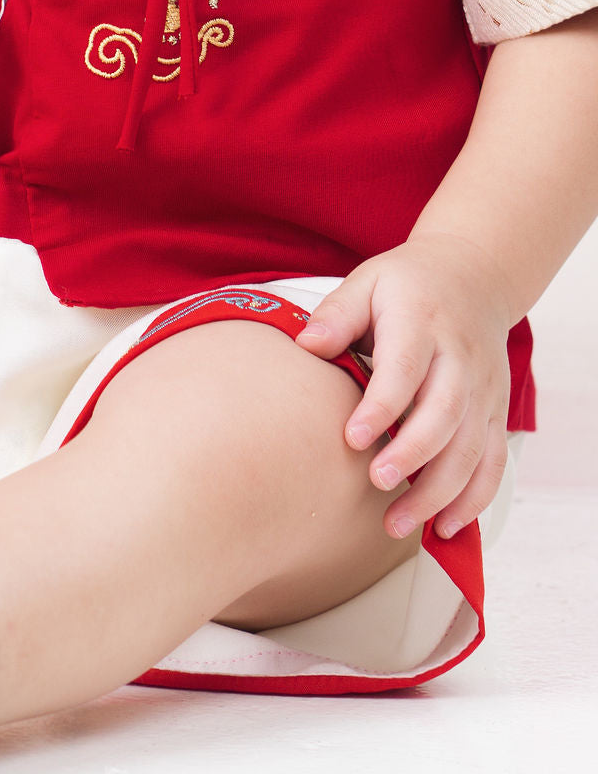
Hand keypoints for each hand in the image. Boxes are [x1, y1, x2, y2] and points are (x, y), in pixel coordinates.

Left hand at [295, 236, 511, 540]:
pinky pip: (492, 461)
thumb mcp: (366, 282)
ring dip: (439, 491)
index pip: (405, 369)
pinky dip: (474, 499)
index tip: (353, 438)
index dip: (382, 407)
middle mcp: (460, 358)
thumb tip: (307, 344)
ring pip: (471, 447)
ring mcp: (483, 388)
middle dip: (412, 455)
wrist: (473, 277)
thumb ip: (338, 315)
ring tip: (399, 522)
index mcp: (422, 322)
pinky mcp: (496, 411)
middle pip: (445, 414)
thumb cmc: (407, 285)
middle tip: (377, 482)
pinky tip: (444, 526)